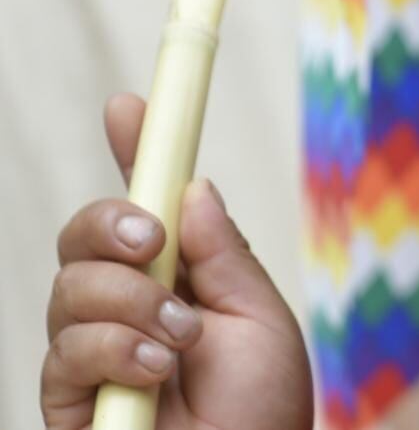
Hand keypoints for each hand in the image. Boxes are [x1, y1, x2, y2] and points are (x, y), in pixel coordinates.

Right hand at [41, 93, 312, 429]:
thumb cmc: (264, 412)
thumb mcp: (261, 319)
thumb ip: (224, 256)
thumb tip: (192, 189)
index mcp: (182, 278)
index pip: (147, 209)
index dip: (134, 153)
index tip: (132, 106)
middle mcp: (131, 305)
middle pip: (86, 233)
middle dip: (114, 222)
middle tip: (153, 245)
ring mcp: (95, 349)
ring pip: (71, 284)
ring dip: (133, 302)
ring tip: (181, 340)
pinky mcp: (69, 396)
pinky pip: (67, 346)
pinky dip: (117, 349)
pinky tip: (156, 373)